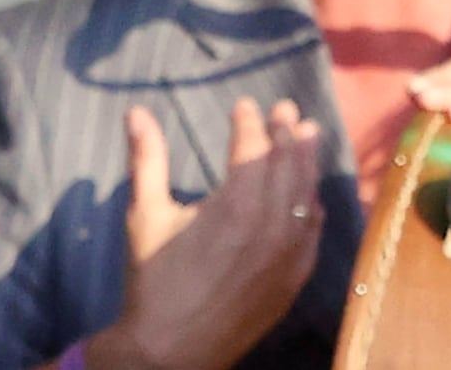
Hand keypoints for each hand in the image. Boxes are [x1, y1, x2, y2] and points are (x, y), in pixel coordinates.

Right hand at [94, 98, 324, 369]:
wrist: (169, 352)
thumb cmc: (153, 282)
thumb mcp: (145, 217)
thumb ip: (147, 159)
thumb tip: (136, 110)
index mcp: (235, 206)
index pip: (252, 148)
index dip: (249, 122)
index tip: (244, 105)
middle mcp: (271, 225)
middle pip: (287, 163)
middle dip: (285, 132)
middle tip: (284, 109)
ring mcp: (289, 252)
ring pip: (307, 192)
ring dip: (305, 160)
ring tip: (305, 133)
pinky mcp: (295, 276)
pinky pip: (314, 229)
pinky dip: (312, 203)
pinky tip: (309, 191)